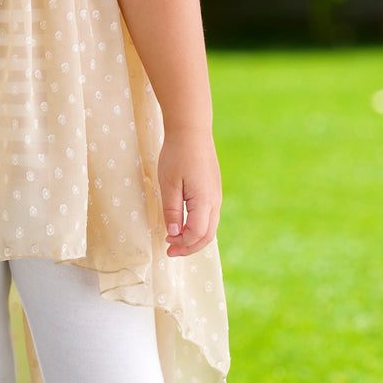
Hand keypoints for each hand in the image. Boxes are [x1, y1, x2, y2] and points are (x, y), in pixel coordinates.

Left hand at [156, 128, 221, 256]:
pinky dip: (198, 227)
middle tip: (170, 251)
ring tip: (175, 241)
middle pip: (207, 235)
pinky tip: (184, 225)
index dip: (182, 243)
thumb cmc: (177, 155)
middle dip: (189, 247)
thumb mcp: (168, 184)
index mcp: (204, 201)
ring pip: (210, 227)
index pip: (196, 234)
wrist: (191, 130)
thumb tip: (174, 234)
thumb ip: (172, 211)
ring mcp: (216, 196)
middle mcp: (214, 201)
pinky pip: (209, 217)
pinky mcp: (213, 190)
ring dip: (194, 238)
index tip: (165, 243)